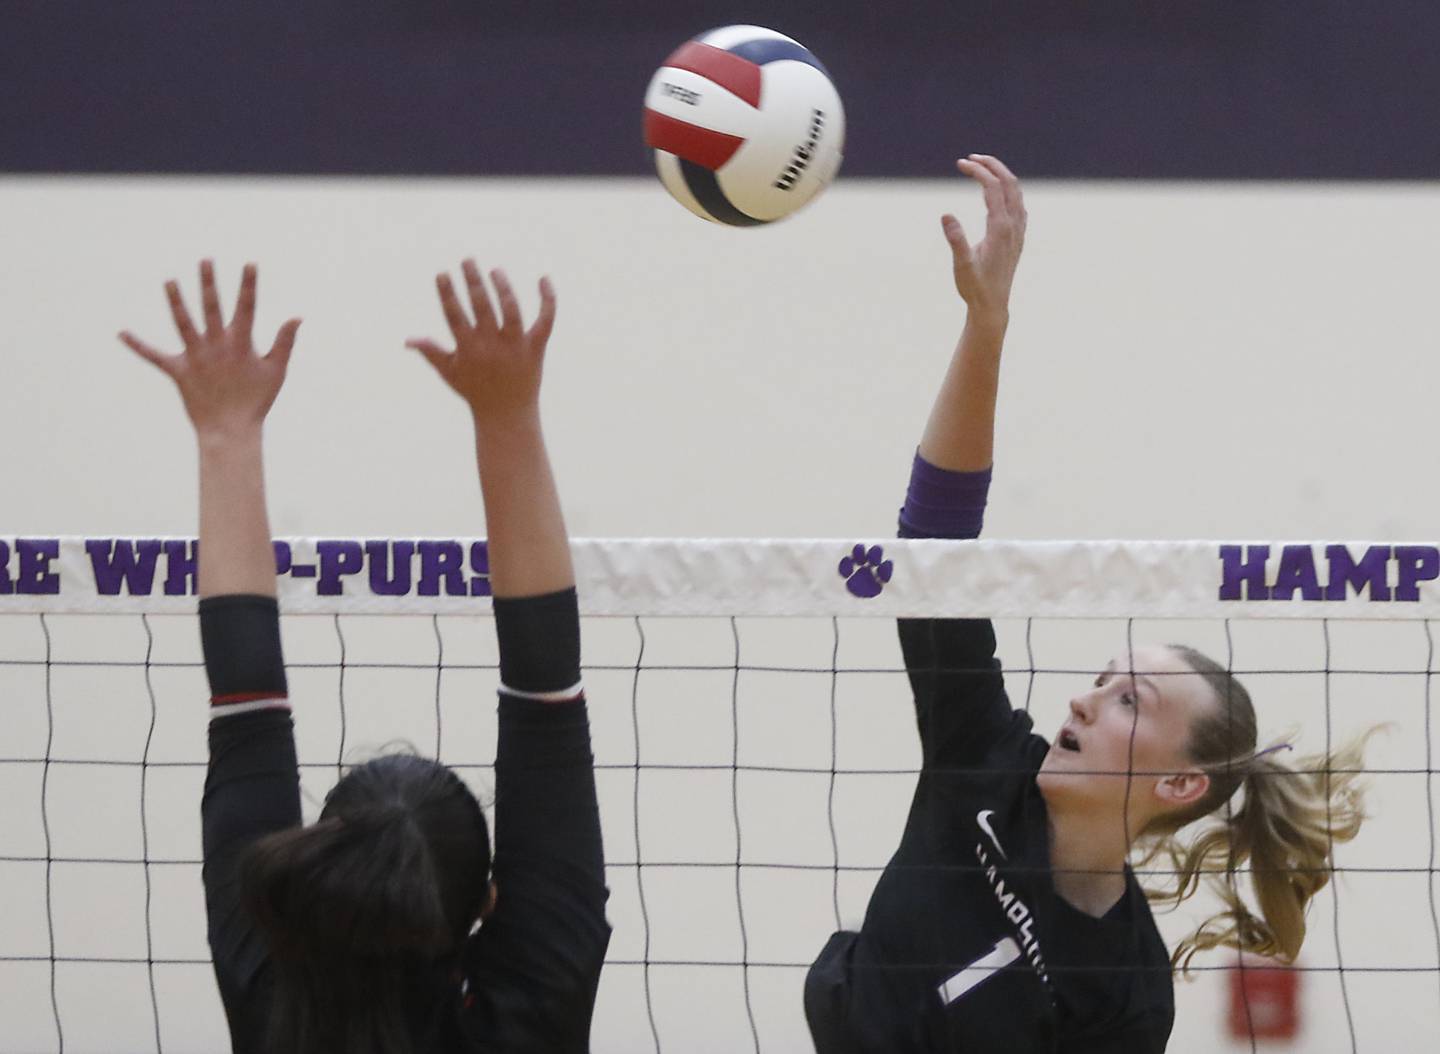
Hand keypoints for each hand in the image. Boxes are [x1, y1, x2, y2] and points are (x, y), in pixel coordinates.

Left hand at [120, 261, 300, 438]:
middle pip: (211, 308)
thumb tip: (296, 317)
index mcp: (241, 344)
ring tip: (168, 281)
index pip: (247, 308)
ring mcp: (196, 357)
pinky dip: (138, 345)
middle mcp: (216, 346)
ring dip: (175, 301)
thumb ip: (284, 343)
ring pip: (183, 323)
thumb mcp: (276, 371)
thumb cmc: (256, 402)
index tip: (249, 264)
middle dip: (208, 283)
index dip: (248, 285)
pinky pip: (155, 357)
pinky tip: (121, 333)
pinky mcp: (179, 372)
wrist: (230, 430)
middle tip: (205, 260)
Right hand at [406, 260, 556, 429]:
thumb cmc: (475, 392)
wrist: (506, 415)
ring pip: (512, 311)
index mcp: (468, 349)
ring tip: (495, 270)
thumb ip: (431, 352)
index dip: (447, 294)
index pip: (455, 315)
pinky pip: (545, 320)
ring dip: (503, 288)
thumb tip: (408, 340)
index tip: (442, 274)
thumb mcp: (450, 373)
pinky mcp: (536, 348)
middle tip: (468, 260)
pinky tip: (543, 278)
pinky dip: (547, 300)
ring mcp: (515, 346)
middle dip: (473, 281)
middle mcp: (492, 346)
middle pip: (482, 307)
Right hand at [941, 155, 1026, 321]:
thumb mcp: (961, 265)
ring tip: (983, 168)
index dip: (978, 171)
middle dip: (992, 165)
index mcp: (1000, 229)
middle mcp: (1013, 226)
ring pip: (1016, 193)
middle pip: (1009, 183)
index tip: (960, 163)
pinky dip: (1008, 191)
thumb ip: (956, 239)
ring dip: (1001, 176)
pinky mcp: (1017, 238)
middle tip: (972, 157)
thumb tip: (946, 215)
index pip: (992, 187)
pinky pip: (1018, 205)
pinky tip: (999, 194)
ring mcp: (1018, 232)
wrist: (992, 307)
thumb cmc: (974, 288)